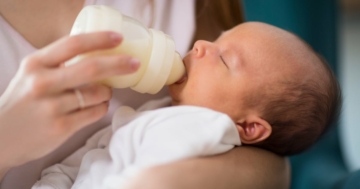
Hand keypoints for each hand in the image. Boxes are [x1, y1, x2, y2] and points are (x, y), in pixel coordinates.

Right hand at [0, 32, 138, 174]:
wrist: (1, 137)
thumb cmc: (22, 102)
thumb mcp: (31, 75)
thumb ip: (56, 63)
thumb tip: (95, 52)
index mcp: (35, 64)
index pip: (73, 44)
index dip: (100, 39)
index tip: (119, 38)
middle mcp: (42, 83)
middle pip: (91, 68)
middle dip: (119, 63)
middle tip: (134, 63)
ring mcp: (52, 107)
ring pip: (97, 93)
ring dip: (108, 91)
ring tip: (104, 92)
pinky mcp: (61, 127)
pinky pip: (95, 112)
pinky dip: (102, 107)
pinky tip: (98, 105)